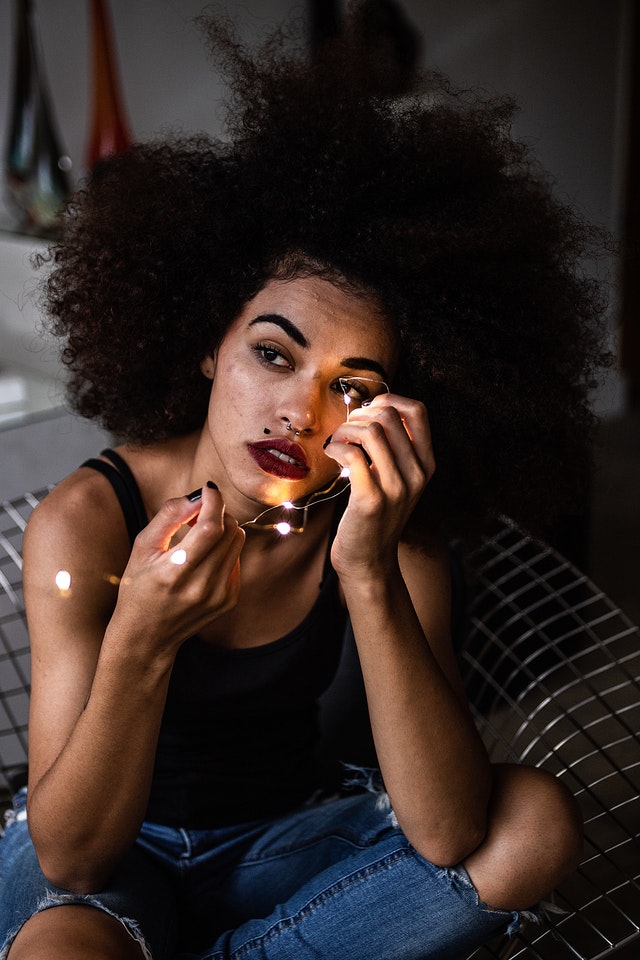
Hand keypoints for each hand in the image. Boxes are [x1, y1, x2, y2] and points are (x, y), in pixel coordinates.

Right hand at [111, 484, 244, 653]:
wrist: (146, 636)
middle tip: (196, 513)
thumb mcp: (142, 548)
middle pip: (230, 530)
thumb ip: (168, 516)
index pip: (212, 527)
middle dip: (218, 512)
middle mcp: (203, 586)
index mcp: (176, 572)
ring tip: (199, 533)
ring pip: (238, 541)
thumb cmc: (137, 587)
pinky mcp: (230, 600)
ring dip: (223, 528)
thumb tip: (197, 496)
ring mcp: (220, 595)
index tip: (207, 489)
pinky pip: (237, 558)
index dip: (214, 501)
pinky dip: (224, 548)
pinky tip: (203, 556)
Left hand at [323, 394, 434, 576]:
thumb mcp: (396, 478)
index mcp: (426, 463)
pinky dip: (336, 447)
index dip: (389, 400)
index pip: (418, 410)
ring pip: (370, 431)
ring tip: (337, 445)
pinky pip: (352, 454)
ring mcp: (396, 488)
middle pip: (389, 415)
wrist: (368, 559)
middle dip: (359, 415)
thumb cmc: (375, 513)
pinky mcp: (371, 500)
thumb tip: (372, 406)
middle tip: (345, 433)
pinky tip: (332, 456)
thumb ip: (393, 447)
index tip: (367, 412)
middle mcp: (417, 473)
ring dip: (344, 430)